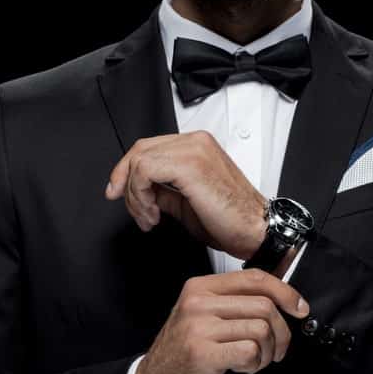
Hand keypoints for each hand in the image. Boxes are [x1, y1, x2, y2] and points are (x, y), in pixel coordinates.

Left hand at [105, 130, 267, 259]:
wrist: (255, 231)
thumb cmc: (231, 220)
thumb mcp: (185, 202)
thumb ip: (162, 190)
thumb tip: (141, 192)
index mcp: (197, 146)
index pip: (148, 147)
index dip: (125, 171)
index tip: (117, 193)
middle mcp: (195, 142)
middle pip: (139, 150)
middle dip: (125, 183)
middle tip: (135, 211)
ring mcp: (193, 150)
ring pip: (139, 161)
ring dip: (135, 196)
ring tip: (149, 218)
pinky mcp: (189, 164)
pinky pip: (145, 170)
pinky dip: (141, 196)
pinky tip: (154, 214)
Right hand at [131, 269, 309, 373]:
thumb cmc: (183, 354)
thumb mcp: (203, 318)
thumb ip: (234, 304)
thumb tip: (282, 299)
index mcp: (200, 288)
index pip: (254, 278)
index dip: (285, 292)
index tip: (299, 309)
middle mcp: (198, 302)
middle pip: (264, 306)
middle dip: (281, 333)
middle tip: (276, 351)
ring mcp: (198, 328)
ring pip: (261, 330)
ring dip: (267, 353)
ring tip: (254, 362)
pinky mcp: (202, 354)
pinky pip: (250, 352)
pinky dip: (254, 364)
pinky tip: (242, 368)